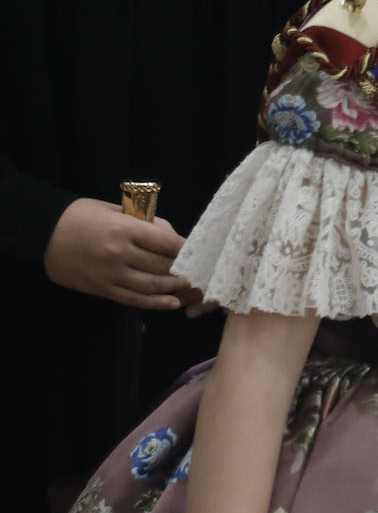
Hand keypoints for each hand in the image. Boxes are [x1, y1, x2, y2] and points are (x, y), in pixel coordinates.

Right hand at [43, 198, 199, 310]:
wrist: (42, 233)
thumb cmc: (81, 216)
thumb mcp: (115, 209)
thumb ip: (146, 221)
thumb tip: (172, 236)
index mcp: (123, 229)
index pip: (166, 242)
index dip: (186, 247)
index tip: (200, 250)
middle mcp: (118, 253)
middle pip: (162, 265)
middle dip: (184, 268)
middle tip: (200, 270)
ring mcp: (109, 274)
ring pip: (150, 285)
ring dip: (173, 288)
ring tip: (190, 286)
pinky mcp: (100, 289)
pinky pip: (132, 299)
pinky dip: (154, 303)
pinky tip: (171, 303)